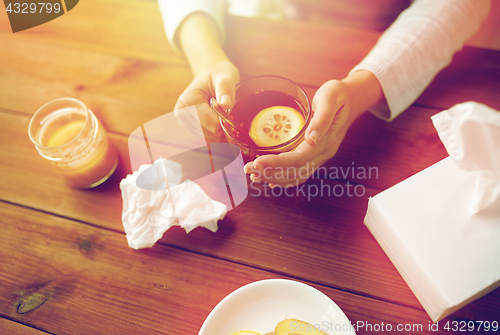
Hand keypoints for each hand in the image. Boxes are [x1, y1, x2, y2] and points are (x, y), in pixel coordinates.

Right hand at [174, 60, 238, 142]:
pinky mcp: (191, 129)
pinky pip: (206, 141)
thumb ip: (225, 89)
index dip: (226, 123)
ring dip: (222, 136)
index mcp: (187, 101)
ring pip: (209, 139)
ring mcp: (185, 123)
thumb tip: (226, 104)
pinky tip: (224, 133)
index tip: (235, 118)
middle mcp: (182, 114)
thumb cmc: (218, 75)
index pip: (211, 123)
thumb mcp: (224, 76)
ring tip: (228, 123)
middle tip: (233, 121)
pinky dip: (218, 140)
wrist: (210, 75)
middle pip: (209, 133)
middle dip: (224, 130)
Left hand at [244, 70, 382, 187]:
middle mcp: (324, 152)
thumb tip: (310, 139)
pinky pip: (301, 172)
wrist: (353, 98)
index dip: (276, 163)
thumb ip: (322, 119)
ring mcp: (321, 155)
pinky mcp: (317, 154)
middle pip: (295, 171)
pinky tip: (271, 180)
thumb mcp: (330, 98)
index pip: (297, 158)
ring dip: (275, 178)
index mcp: (326, 140)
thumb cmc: (339, 94)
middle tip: (248, 170)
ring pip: (297, 175)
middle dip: (270, 173)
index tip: (257, 162)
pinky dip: (285, 178)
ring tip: (255, 175)